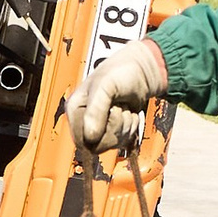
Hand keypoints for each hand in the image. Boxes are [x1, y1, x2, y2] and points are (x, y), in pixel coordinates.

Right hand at [67, 34, 167, 154]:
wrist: (142, 70)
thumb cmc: (121, 71)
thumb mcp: (106, 86)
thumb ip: (96, 110)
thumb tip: (90, 136)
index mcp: (75, 108)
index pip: (82, 140)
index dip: (99, 132)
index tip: (109, 111)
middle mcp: (84, 119)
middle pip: (97, 146)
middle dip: (115, 129)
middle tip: (119, 109)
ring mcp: (100, 125)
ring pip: (112, 144)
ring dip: (125, 127)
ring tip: (124, 108)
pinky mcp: (114, 128)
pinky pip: (122, 142)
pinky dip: (131, 128)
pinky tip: (129, 113)